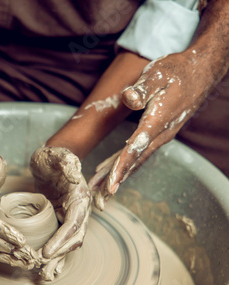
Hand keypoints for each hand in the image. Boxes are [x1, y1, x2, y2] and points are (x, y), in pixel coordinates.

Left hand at [30, 147, 91, 279]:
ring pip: (67, 244)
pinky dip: (54, 254)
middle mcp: (78, 210)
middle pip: (73, 239)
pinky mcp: (59, 220)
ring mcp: (69, 216)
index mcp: (80, 197)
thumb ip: (67, 162)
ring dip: (58, 260)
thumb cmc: (52, 156)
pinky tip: (44, 266)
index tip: (47, 252)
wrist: (48, 158)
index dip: (62, 240)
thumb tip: (75, 175)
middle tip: (42, 268)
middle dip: (60, 255)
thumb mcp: (58, 155)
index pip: (74, 223)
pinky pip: (58, 240)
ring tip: (44, 276)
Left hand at [89, 50, 216, 208]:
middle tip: (99, 198)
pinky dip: (126, 164)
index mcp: (158, 121)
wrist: (200, 71)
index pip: (136, 148)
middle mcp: (161, 134)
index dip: (122, 166)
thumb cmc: (176, 71)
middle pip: (135, 162)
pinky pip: (140, 153)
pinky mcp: (160, 133)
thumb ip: (143, 89)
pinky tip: (114, 170)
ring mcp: (162, 135)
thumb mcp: (157, 75)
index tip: (111, 184)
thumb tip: (129, 98)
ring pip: (137, 160)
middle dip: (116, 180)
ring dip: (119, 176)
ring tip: (100, 191)